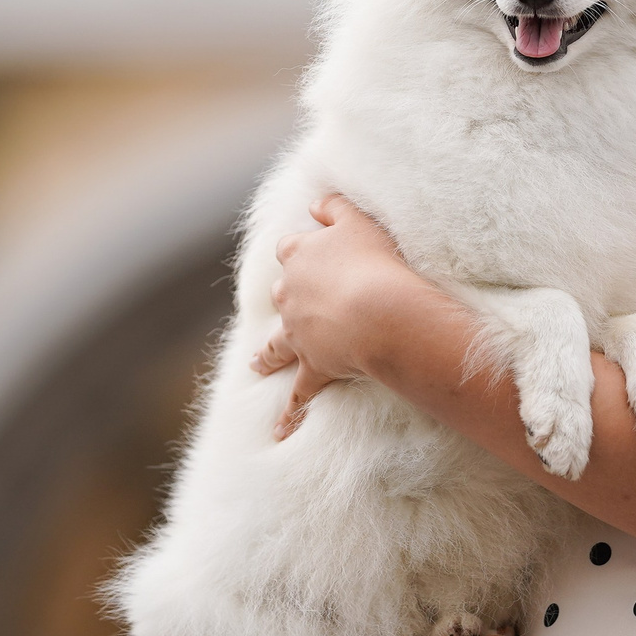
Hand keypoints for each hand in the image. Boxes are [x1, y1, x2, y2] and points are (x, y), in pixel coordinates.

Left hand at [250, 195, 423, 436]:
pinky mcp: (313, 365)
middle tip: (287, 305)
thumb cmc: (374, 261)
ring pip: (275, 346)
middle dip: (283, 300)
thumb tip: (314, 202)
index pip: (291, 248)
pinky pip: (298, 395)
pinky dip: (289, 415)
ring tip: (257, 365)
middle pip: (281, 294)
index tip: (303, 252)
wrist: (379, 311)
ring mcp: (299, 333)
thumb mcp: (358, 220)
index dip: (299, 251)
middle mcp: (292, 295)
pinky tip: (279, 433)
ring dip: (266, 356)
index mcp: (301, 257)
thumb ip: (335, 207)